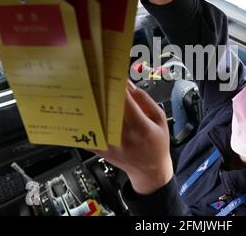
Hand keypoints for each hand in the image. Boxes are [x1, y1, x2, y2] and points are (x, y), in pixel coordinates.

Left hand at [95, 80, 172, 194]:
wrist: (150, 169)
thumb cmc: (157, 144)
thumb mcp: (160, 120)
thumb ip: (146, 101)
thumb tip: (130, 86)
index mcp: (142, 128)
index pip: (126, 103)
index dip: (118, 88)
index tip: (113, 75)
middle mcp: (124, 137)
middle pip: (108, 109)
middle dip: (103, 93)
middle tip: (98, 79)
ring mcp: (111, 145)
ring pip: (96, 119)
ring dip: (92, 104)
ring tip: (91, 91)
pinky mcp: (102, 150)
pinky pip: (89, 132)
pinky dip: (86, 120)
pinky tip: (85, 110)